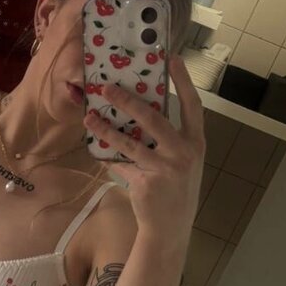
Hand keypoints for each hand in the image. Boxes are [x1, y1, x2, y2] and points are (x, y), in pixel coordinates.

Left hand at [83, 54, 205, 244]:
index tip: (173, 58)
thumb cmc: (175, 189)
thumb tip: (140, 112)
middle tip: (108, 87)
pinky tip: (94, 145)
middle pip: (153, 118)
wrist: (171, 227)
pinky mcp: (145, 183)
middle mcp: (183, 153)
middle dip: (128, 100)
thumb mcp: (181, 162)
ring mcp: (164, 168)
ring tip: (90, 116)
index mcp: (195, 142)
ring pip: (129, 142)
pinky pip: (120, 164)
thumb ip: (168, 139)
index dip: (183, 81)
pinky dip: (106, 155)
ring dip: (106, 128)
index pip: (192, 105)